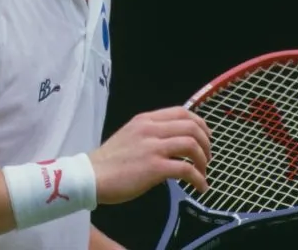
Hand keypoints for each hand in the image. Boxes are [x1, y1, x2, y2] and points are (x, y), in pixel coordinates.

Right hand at [88, 106, 210, 204]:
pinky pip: (186, 169)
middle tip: (208, 156)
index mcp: (145, 119)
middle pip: (191, 127)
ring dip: (203, 160)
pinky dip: (198, 178)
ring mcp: (153, 147)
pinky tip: (200, 186)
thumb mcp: (129, 136)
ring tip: (203, 172)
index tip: (205, 136)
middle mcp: (150, 129)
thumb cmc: (108, 162)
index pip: (181, 112)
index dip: (199, 123)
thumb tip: (171, 142)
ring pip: (191, 144)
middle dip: (206, 142)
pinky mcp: (154, 167)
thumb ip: (149, 134)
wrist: (90, 176)